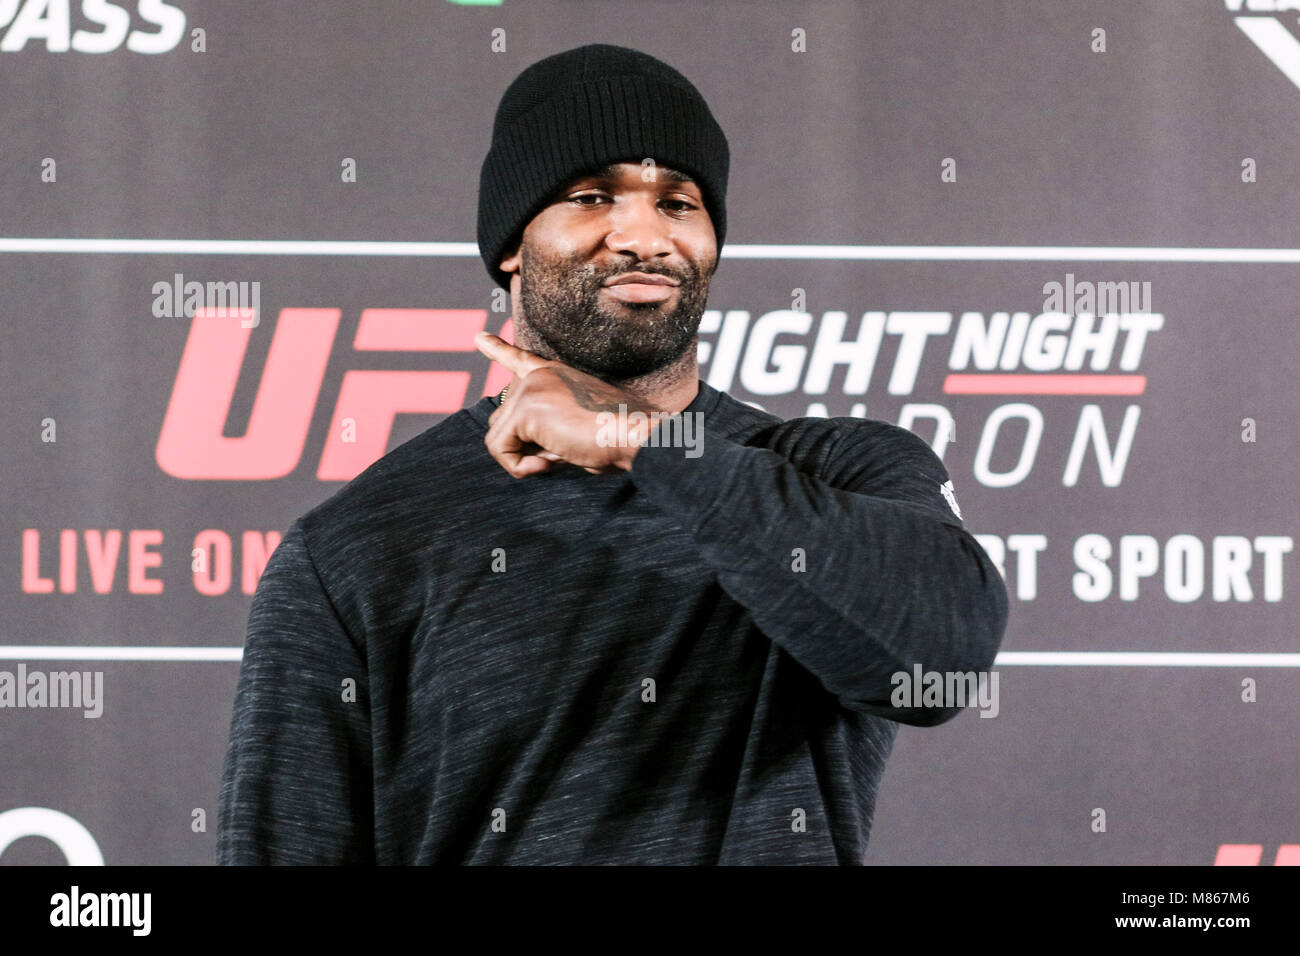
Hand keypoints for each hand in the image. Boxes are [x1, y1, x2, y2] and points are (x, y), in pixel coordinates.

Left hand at [474, 331, 660, 477]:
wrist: (637, 436)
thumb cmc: (620, 440)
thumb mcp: (580, 429)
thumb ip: (550, 431)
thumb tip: (527, 456)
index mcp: (558, 375)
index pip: (522, 360)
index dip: (499, 350)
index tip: (480, 338)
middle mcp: (541, 376)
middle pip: (504, 420)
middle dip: (527, 447)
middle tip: (564, 453)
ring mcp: (531, 389)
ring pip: (498, 436)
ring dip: (524, 459)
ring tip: (559, 457)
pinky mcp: (526, 409)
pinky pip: (499, 449)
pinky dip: (518, 467)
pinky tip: (547, 466)